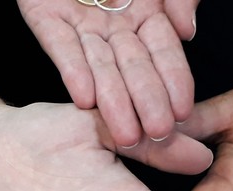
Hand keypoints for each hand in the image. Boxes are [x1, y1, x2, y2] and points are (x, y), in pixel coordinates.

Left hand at [17, 0, 198, 145]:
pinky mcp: (46, 18)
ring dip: (112, 100)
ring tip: (123, 133)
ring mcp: (81, 23)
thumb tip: (186, 31)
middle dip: (145, 102)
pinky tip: (84, 98)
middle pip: (133, 68)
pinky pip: (61, 47)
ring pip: (99, 66)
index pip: (164, 53)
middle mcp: (114, 25)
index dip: (174, 81)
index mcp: (145, 14)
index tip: (182, 112)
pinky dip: (73, 71)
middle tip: (156, 135)